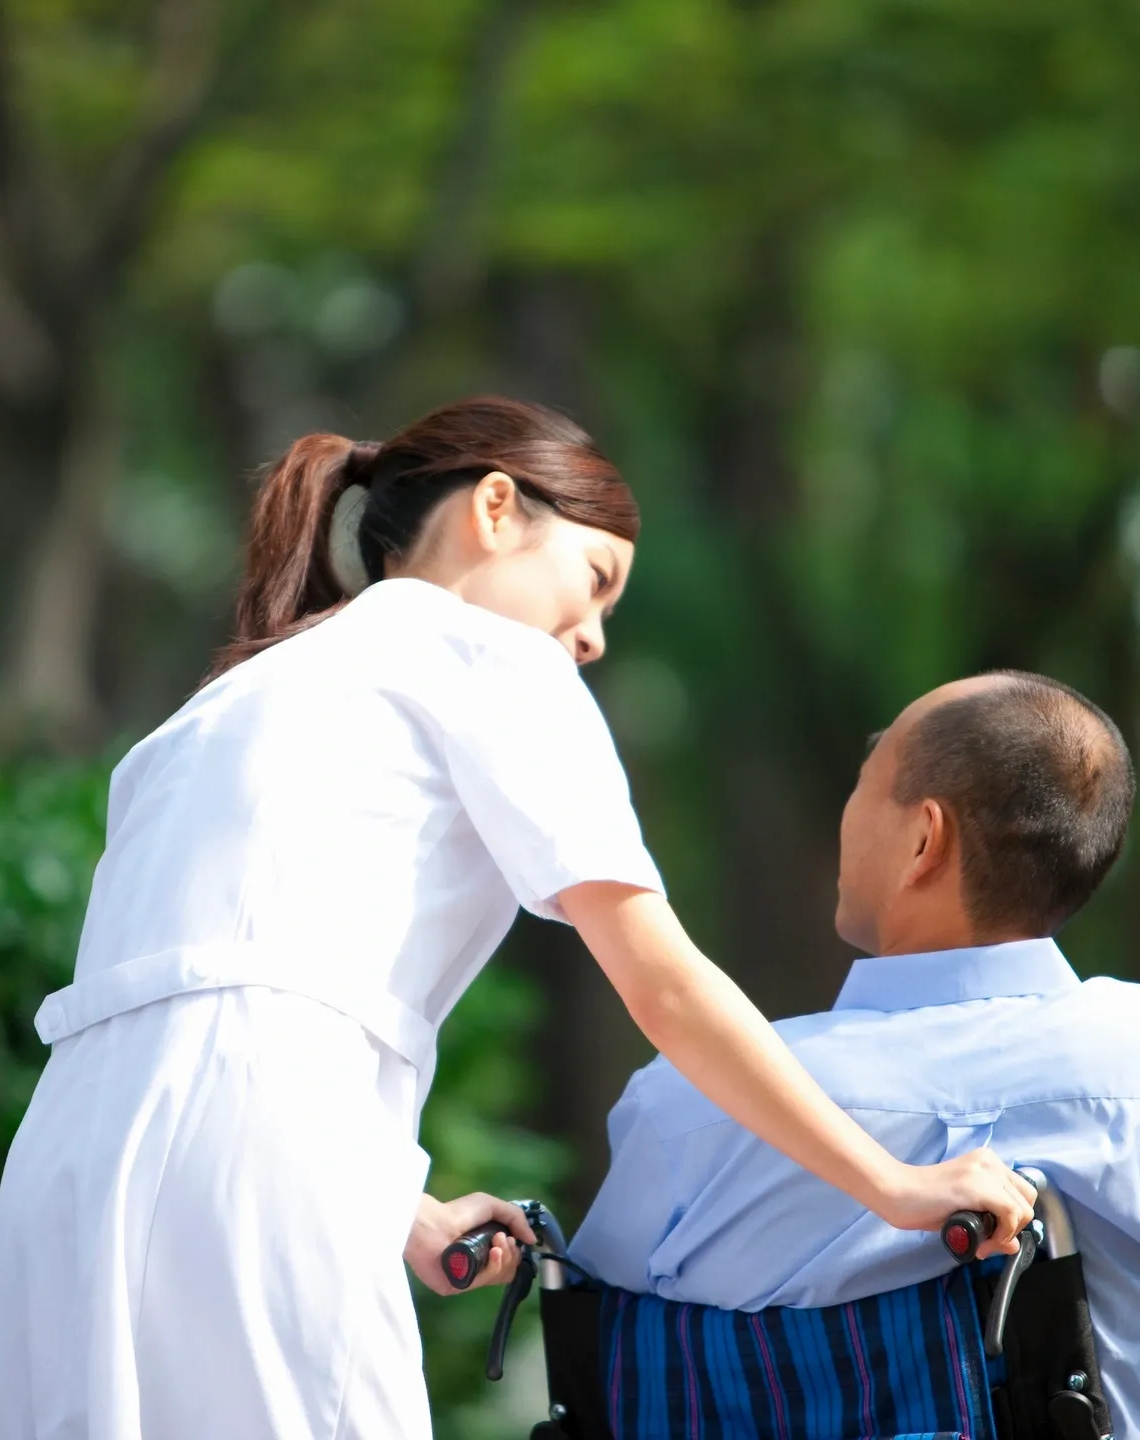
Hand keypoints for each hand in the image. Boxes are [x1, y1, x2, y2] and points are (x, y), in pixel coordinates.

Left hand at [403, 1192, 535, 1295]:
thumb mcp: (490, 1205)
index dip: (516, 1250)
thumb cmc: (458, 1213)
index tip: (513, 1236)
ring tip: (496, 1242)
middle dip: (512, 1253)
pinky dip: (494, 1267)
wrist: (432, 1225)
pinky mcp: (459, 1287)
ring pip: (501, 1277)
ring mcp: (469, 1277)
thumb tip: (533, 1240)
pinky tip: (493, 1252)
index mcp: (485, 1248)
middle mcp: (478, 1264)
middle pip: (509, 1269)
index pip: (510, 1259)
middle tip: (502, 1238)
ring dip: (505, 1258)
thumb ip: (515, 1217)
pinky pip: (485, 1282)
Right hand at [872, 1149, 1036, 1257]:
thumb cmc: (924, 1202)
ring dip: (1006, 1234)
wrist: (897, 1194)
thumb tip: (1013, 1245)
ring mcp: (983, 1170)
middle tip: (987, 1241)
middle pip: (1027, 1202)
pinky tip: (982, 1239)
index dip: (1012, 1220)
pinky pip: (1010, 1213)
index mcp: (987, 1162)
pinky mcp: (975, 1184)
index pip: (1021, 1194)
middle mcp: (989, 1161)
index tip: (991, 1235)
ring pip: (1022, 1210)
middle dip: (1012, 1228)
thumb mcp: (966, 1212)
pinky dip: (1002, 1233)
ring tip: (981, 1242)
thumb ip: (992, 1224)